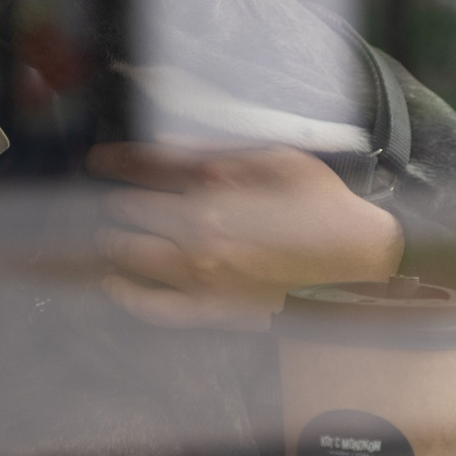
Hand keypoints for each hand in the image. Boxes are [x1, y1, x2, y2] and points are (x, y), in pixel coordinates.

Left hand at [88, 143, 405, 330]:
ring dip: (113, 241)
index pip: (146, 168)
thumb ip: (219, 152)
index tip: (98, 159)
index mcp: (216, 188)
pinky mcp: (212, 309)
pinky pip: (154, 308)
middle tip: (113, 199)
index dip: (116, 161)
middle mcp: (200, 232)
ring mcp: (202, 275)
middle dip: (119, 201)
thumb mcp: (277, 158)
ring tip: (108, 235)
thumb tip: (166, 146)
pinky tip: (113, 283)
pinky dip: (127, 295)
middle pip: (132, 210)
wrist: (357, 262)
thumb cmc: (321, 204)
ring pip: (132, 256)